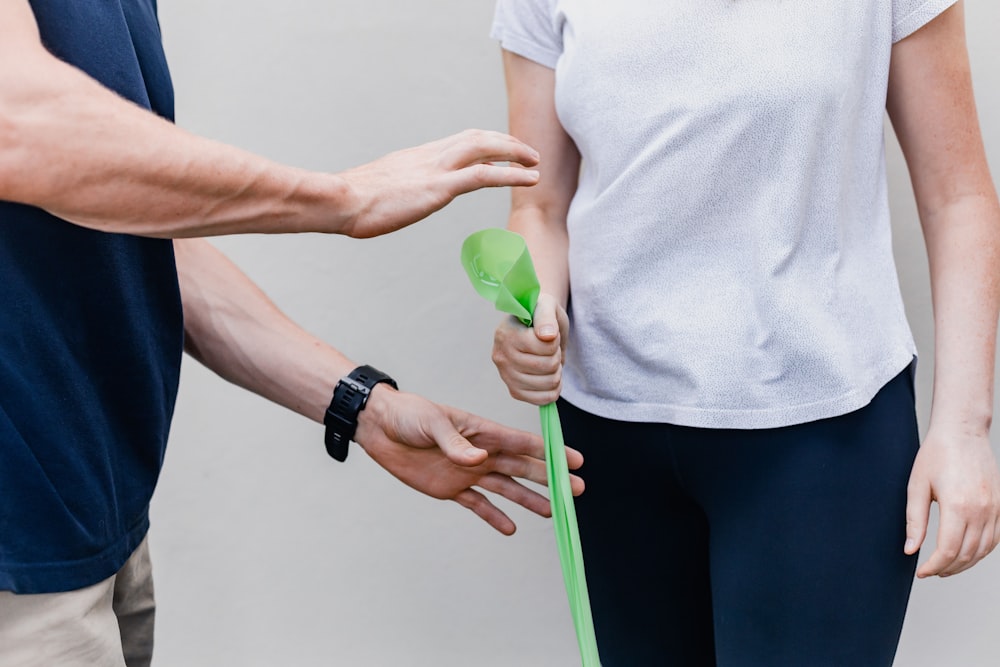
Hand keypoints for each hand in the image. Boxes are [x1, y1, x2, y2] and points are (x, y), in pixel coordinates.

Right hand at [338, 129, 539, 238]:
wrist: (339, 200)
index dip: (484, 143)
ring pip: (485, 148)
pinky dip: (511, 174)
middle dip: (505, 143)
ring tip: (535, 162)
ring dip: (514, 153)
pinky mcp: (439, 187)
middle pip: (476, 137)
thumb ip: (393, 190)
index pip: (457, 142)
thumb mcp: (376, 190)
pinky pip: (484, 175)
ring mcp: (435, 169)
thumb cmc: (350, 202)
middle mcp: (429, 156)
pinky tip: (529, 178)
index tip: (500, 151)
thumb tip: (392, 199)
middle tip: (526, 153)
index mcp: (416, 157)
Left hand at [354, 384, 583, 534]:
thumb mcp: (432, 423)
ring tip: (552, 512)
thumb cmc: (408, 415)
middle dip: (550, 478)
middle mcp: (481, 452)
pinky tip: (511, 528)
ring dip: (529, 500)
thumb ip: (456, 443)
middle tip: (577, 489)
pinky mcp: (450, 488)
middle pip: (522, 468)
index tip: (575, 460)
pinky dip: (494, 517)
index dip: (550, 452)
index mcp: (482, 431)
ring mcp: (467, 471)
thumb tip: (479, 460)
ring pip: (506, 488)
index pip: (523, 444)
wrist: (379, 428)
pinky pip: (478, 505)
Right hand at [492, 292, 568, 405]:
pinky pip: (541, 400)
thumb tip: (547, 336)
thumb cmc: (540, 316)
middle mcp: (501, 356)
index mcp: (506, 334)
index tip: (549, 333)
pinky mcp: (514, 391)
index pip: (545, 346)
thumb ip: (546, 318)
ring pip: (547, 384)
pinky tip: (549, 377)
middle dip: (557, 356)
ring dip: (556, 372)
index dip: (555, 340)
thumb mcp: (546, 306)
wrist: (535, 327)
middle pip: (547, 366)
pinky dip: (553, 390)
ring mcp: (505, 376)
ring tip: (547, 360)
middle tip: (549, 348)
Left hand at [905, 428, 999, 576]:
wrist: (963, 432)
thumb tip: (910, 550)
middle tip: (930, 571)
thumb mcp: (917, 486)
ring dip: (964, 564)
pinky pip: (995, 539)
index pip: (948, 551)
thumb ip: (914, 520)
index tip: (920, 571)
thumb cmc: (936, 454)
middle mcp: (981, 511)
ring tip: (945, 566)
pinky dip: (981, 552)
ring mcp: (995, 509)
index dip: (933, 566)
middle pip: (966, 554)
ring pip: (983, 550)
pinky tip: (965, 553)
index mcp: (957, 506)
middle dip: (947, 568)